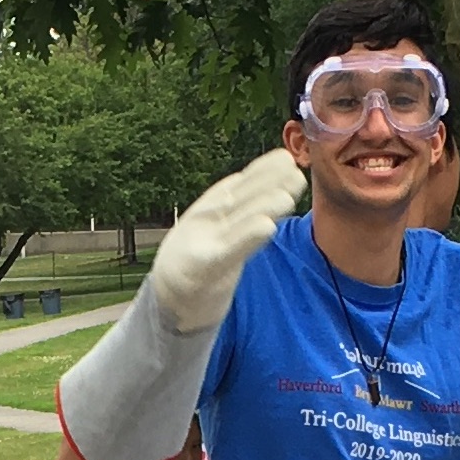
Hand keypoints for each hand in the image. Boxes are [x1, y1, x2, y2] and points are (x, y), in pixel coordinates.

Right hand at [148, 151, 307, 331]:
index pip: (238, 189)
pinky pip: (229, 251)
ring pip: (237, 221)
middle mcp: (205, 223)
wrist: (167, 300)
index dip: (260, 172)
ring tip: (287, 196)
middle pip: (239, 200)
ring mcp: (203, 244)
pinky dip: (247, 237)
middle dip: (265, 182)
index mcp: (210, 213)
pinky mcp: (203, 269)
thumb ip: (238, 219)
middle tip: (292, 165)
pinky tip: (267, 227)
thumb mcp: (216, 237)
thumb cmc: (196, 265)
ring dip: (262, 206)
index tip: (286, 158)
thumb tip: (264, 197)